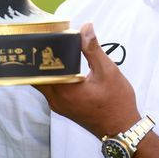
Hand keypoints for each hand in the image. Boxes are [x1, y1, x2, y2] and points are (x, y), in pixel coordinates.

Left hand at [34, 23, 140, 138]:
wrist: (121, 129)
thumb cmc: (117, 102)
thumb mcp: (108, 71)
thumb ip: (93, 49)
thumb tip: (85, 27)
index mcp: (64, 89)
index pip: (42, 66)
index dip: (41, 49)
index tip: (46, 33)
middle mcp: (56, 99)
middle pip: (37, 74)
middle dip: (40, 56)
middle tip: (47, 37)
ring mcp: (58, 105)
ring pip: (42, 81)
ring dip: (46, 66)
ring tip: (55, 48)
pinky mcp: (63, 107)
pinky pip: (50, 88)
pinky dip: (53, 75)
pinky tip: (63, 65)